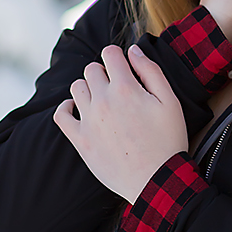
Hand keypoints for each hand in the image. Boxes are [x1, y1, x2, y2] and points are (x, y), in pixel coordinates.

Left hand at [53, 44, 187, 203]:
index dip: (118, 57)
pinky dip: (66, 108)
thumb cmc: (168, 142)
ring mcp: (88, 121)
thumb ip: (151, 71)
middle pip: (92, 69)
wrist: (156, 181)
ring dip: (89, 89)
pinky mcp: (80, 140)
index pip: (110, 53)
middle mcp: (103, 101)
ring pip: (77, 88)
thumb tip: (132, 50)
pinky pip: (61, 115)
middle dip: (105, 73)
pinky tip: (78, 110)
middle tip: (119, 89)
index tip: (125, 68)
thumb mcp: (170, 102)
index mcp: (125, 88)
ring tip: (104, 101)